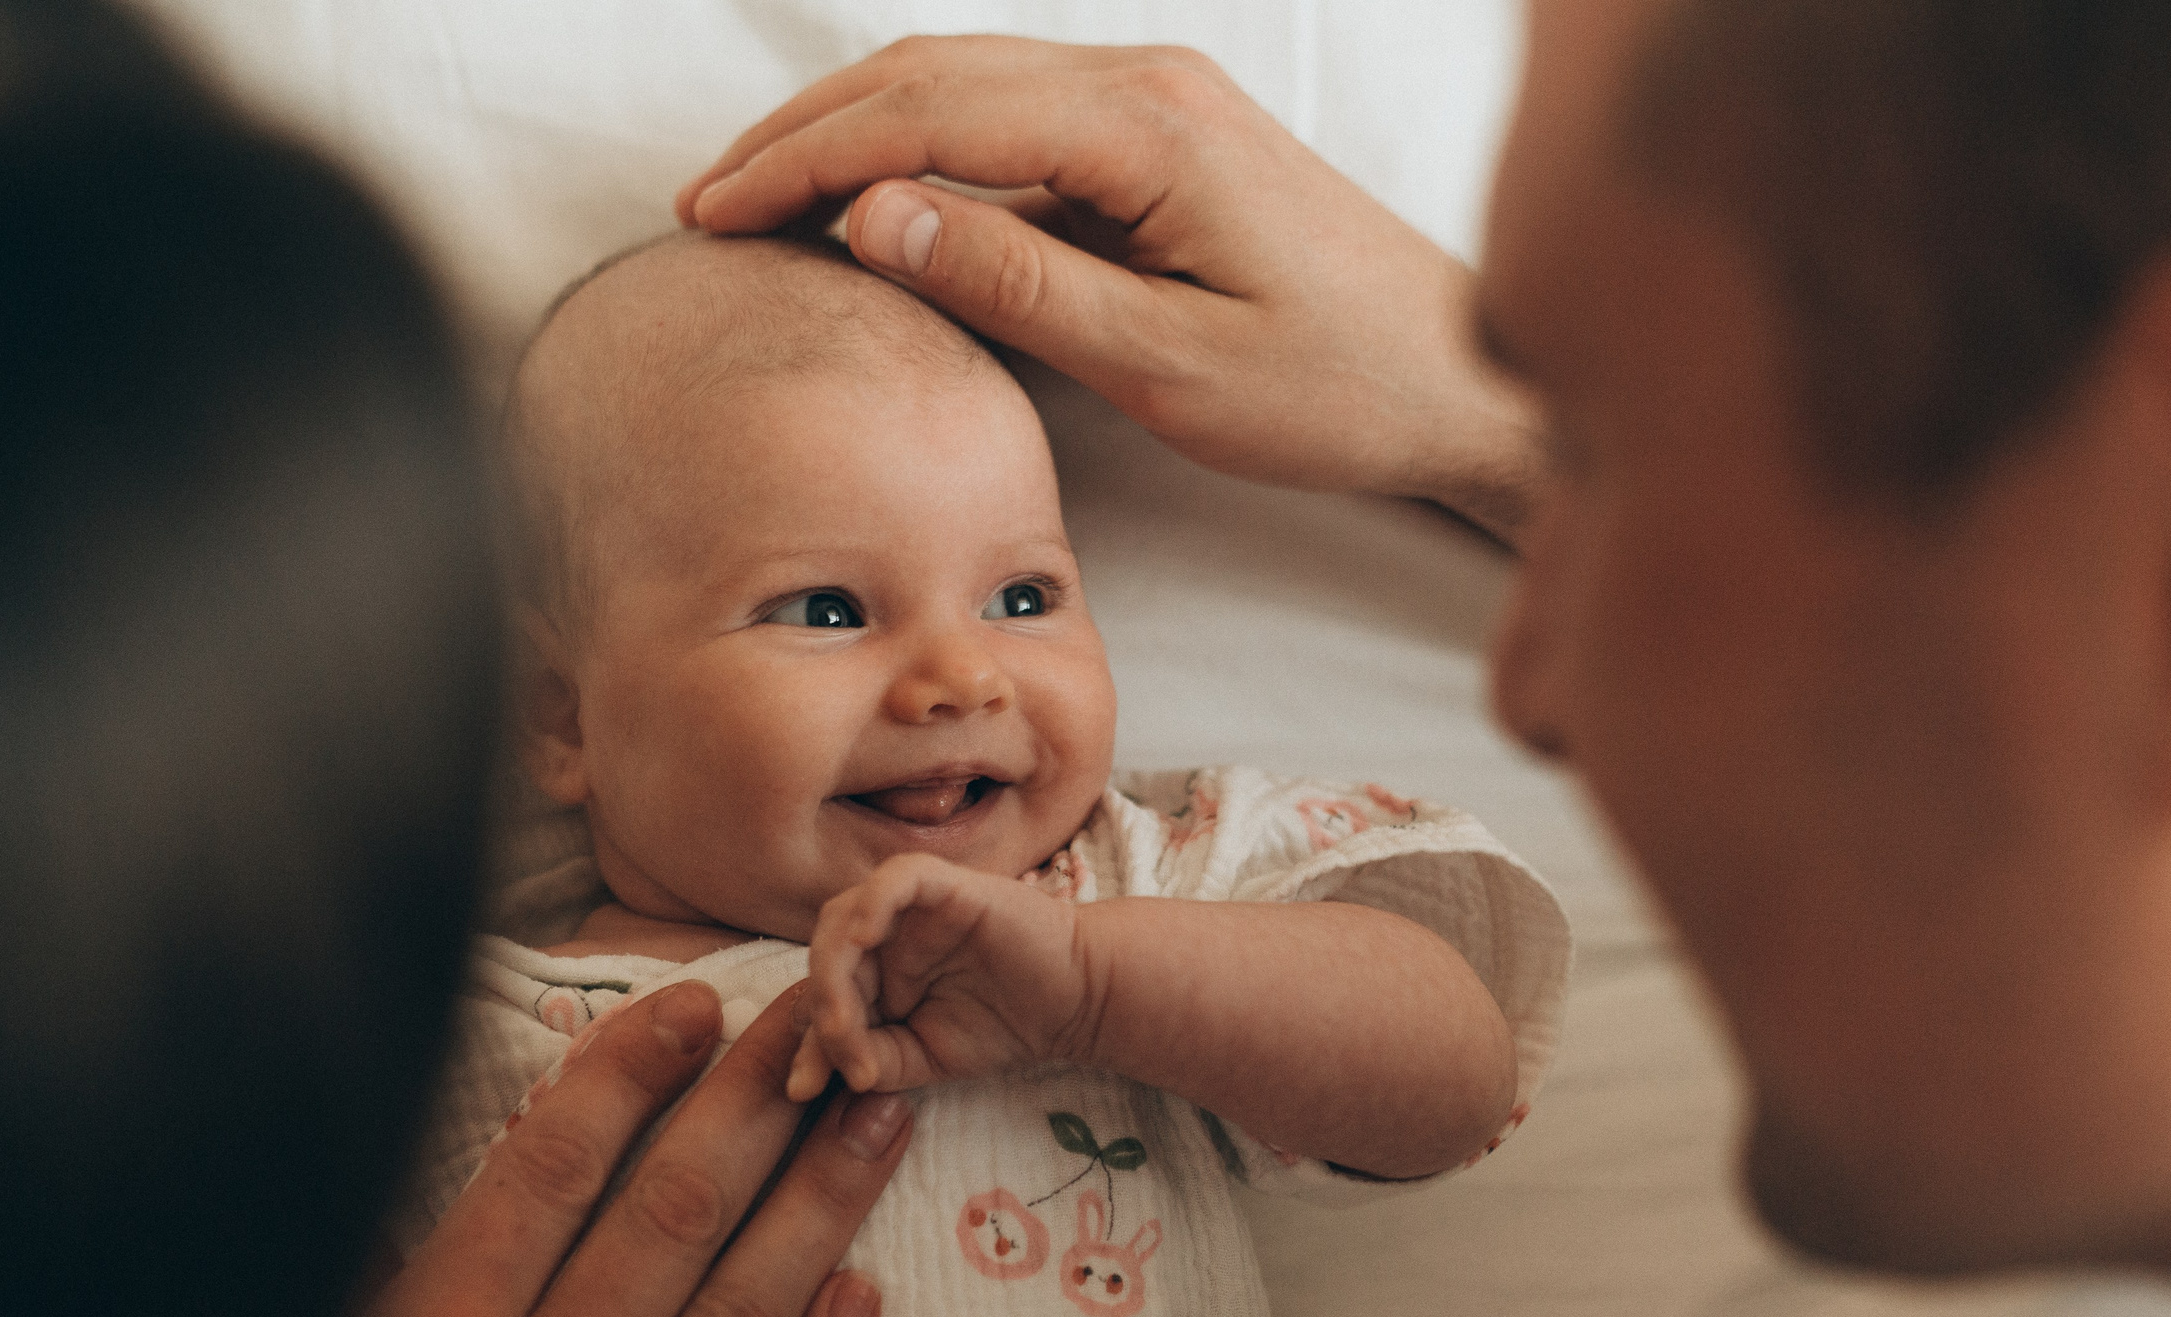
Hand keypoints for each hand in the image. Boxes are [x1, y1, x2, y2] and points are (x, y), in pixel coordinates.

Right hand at [252, 981, 912, 1316]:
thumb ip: (350, 1298)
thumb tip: (387, 1176)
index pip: (550, 1169)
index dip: (631, 1073)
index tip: (693, 1004)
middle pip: (670, 1217)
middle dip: (755, 1105)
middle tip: (825, 1019)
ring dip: (822, 1208)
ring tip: (883, 1117)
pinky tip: (868, 1299)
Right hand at [677, 36, 1540, 544]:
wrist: (1464, 380)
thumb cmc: (1338, 389)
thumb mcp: (1169, 364)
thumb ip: (1018, 286)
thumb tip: (875, 214)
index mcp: (1145, 128)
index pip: (929, 114)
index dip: (806, 157)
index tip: (714, 211)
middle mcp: (1147, 87)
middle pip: (932, 73)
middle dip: (806, 131)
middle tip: (706, 204)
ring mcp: (1157, 106)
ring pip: (966, 86)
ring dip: (856, 134)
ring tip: (762, 200)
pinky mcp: (1163, 144)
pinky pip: (1015, 126)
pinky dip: (925, 157)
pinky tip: (876, 211)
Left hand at [791, 853, 1093, 1099]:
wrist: (1076, 1003)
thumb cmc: (1003, 1025)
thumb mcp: (923, 1058)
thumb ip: (872, 1060)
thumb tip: (811, 1080)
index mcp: (876, 968)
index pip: (820, 993)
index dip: (808, 1040)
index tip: (804, 1089)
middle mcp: (886, 930)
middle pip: (823, 953)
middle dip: (819, 1007)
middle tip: (838, 1054)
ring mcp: (912, 905)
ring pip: (843, 915)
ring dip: (833, 967)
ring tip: (846, 1019)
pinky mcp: (945, 884)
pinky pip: (894, 879)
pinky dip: (871, 903)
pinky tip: (864, 940)